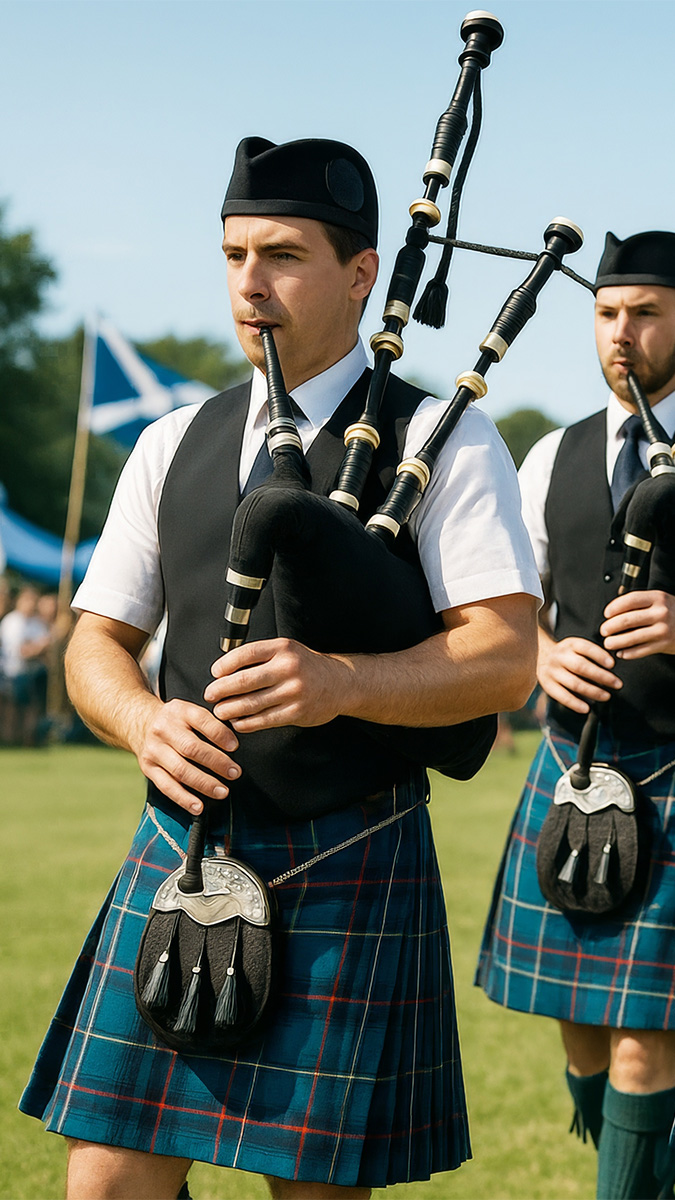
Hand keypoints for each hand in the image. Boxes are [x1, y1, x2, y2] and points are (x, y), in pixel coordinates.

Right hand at [130, 697, 240, 815]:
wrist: (141, 724)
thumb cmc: (176, 721)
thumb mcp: (189, 711)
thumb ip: (210, 722)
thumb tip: (235, 741)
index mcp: (179, 711)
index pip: (202, 720)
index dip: (220, 734)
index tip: (235, 747)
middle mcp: (163, 729)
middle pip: (191, 748)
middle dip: (216, 762)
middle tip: (235, 773)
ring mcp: (154, 750)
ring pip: (180, 770)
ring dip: (204, 783)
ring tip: (223, 791)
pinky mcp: (148, 768)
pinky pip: (167, 786)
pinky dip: (184, 799)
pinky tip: (199, 807)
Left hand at [204, 637, 351, 732]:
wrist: (340, 683)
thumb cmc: (307, 666)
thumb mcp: (287, 650)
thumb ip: (260, 656)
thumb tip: (225, 669)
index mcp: (282, 648)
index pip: (246, 654)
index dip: (225, 665)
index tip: (215, 673)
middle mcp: (288, 668)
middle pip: (244, 681)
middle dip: (221, 690)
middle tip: (210, 695)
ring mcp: (293, 691)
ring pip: (251, 703)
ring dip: (230, 709)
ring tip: (220, 711)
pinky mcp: (296, 712)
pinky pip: (264, 720)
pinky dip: (246, 723)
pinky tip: (238, 722)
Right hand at [537, 635, 620, 713]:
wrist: (541, 655)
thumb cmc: (568, 654)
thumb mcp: (577, 647)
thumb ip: (591, 653)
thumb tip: (611, 668)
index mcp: (569, 644)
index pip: (586, 648)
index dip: (600, 656)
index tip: (612, 665)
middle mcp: (559, 656)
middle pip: (581, 667)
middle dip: (602, 676)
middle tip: (617, 684)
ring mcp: (552, 671)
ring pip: (574, 683)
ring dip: (593, 691)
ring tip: (606, 696)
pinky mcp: (547, 684)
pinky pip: (562, 696)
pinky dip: (575, 703)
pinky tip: (587, 708)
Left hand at [600, 590, 674, 659]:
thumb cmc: (674, 612)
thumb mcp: (661, 600)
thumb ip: (641, 602)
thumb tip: (614, 610)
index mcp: (658, 598)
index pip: (630, 600)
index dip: (614, 607)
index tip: (606, 614)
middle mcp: (660, 613)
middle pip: (627, 620)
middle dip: (610, 627)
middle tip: (604, 630)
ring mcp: (663, 630)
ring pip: (631, 637)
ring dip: (615, 642)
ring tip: (609, 643)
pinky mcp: (664, 645)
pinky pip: (640, 651)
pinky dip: (628, 653)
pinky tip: (622, 653)